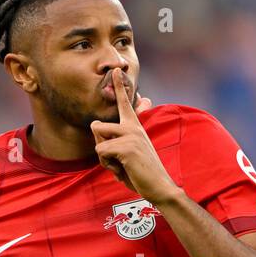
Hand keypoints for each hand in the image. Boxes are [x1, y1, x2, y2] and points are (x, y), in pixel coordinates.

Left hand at [90, 71, 180, 203]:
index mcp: (134, 127)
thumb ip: (113, 140)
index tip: (115, 70)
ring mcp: (130, 135)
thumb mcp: (127, 154)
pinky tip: (123, 170)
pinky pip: (101, 152)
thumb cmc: (141, 173)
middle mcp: (133, 127)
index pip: (125, 103)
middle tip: (117, 160)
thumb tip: (95, 125)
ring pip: (97, 141)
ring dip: (104, 159)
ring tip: (121, 165)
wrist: (159, 186)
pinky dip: (108, 165)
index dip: (118, 86)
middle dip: (99, 146)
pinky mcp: (127, 147)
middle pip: (96, 126)